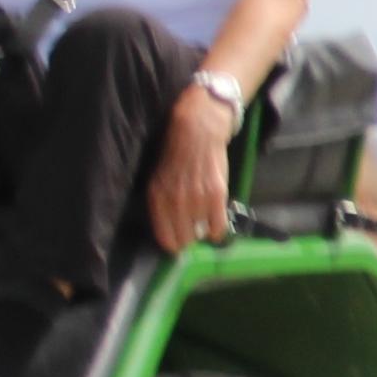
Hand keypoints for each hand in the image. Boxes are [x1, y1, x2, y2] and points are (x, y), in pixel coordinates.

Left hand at [144, 87, 237, 249]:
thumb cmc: (175, 155)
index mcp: (157, 198)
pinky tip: (215, 221)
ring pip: (201, 235)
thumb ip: (161, 204)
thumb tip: (169, 232)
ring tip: (202, 218)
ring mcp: (196, 199)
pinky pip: (219, 227)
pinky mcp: (216, 194)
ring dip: (202, 231)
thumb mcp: (158, 179)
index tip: (178, 241)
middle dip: (187, 238)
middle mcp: (175, 201)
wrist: (198, 131)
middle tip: (191, 228)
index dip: (173, 244)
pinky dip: (218, 230)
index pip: (165, 239)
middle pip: (183, 241)